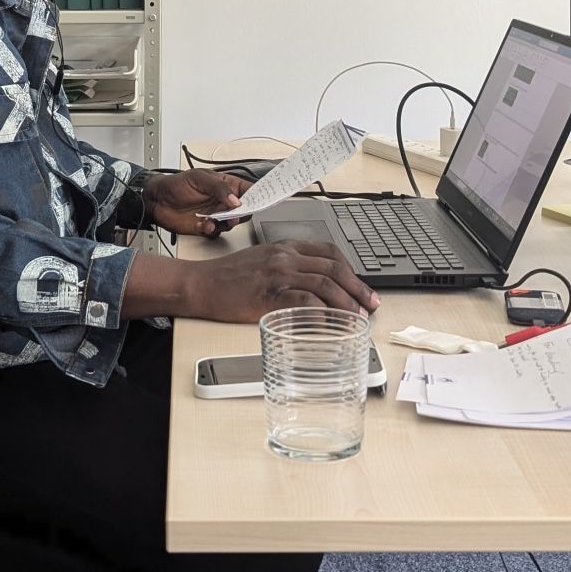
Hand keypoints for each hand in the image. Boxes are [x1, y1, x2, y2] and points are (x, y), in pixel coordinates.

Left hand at [143, 169, 249, 236]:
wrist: (157, 200)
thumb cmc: (176, 184)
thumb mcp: (198, 179)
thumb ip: (219, 188)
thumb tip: (236, 199)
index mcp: (225, 185)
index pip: (248, 190)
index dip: (258, 195)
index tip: (261, 200)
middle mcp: (223, 201)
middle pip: (244, 209)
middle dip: (242, 212)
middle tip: (235, 213)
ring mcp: (215, 214)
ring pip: (232, 223)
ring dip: (226, 222)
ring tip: (217, 219)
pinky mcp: (206, 227)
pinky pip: (216, 231)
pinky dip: (211, 229)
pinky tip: (204, 224)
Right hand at [184, 240, 379, 321]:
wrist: (201, 283)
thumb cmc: (228, 277)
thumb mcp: (263, 261)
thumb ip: (289, 267)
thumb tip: (316, 288)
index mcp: (286, 247)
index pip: (330, 252)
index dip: (352, 271)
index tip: (362, 289)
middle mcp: (286, 256)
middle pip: (334, 268)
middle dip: (358, 289)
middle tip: (370, 306)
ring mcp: (278, 273)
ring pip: (325, 283)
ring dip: (346, 303)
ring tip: (356, 319)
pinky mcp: (269, 293)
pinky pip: (305, 301)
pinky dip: (322, 313)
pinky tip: (329, 324)